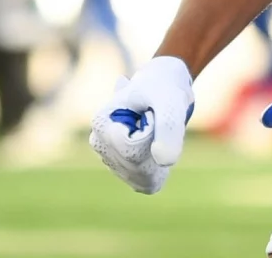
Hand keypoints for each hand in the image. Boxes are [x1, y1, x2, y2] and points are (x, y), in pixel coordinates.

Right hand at [88, 56, 193, 193]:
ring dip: (158, 156)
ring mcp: (110, 159)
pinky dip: (160, 168)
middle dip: (156, 146)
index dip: (153, 132)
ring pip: (142, 177)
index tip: (152, 111)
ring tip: (155, 131)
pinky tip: (157, 146)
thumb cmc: (165, 88)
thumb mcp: (172, 100)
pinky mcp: (125, 171)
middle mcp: (100, 144)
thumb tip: (165, 162)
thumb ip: (169, 126)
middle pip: (136, 166)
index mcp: (101, 123)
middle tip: (156, 121)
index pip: (131, 149)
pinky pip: (147, 183)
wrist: (165, 87)